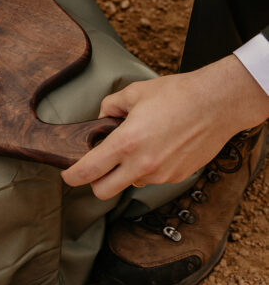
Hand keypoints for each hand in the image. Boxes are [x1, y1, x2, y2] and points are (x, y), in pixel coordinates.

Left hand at [62, 55, 268, 198]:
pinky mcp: (177, 177)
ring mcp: (161, 174)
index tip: (67, 174)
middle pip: (103, 191)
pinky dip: (147, 168)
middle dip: (94, 182)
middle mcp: (142, 165)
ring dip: (125, 172)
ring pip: (130, 184)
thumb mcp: (134, 92)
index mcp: (126, 143)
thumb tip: (101, 118)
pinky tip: (158, 146)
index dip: (71, 176)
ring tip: (138, 145)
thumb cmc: (177, 95)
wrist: (217, 104)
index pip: (88, 171)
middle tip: (97, 166)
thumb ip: (110, 106)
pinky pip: (152, 178)